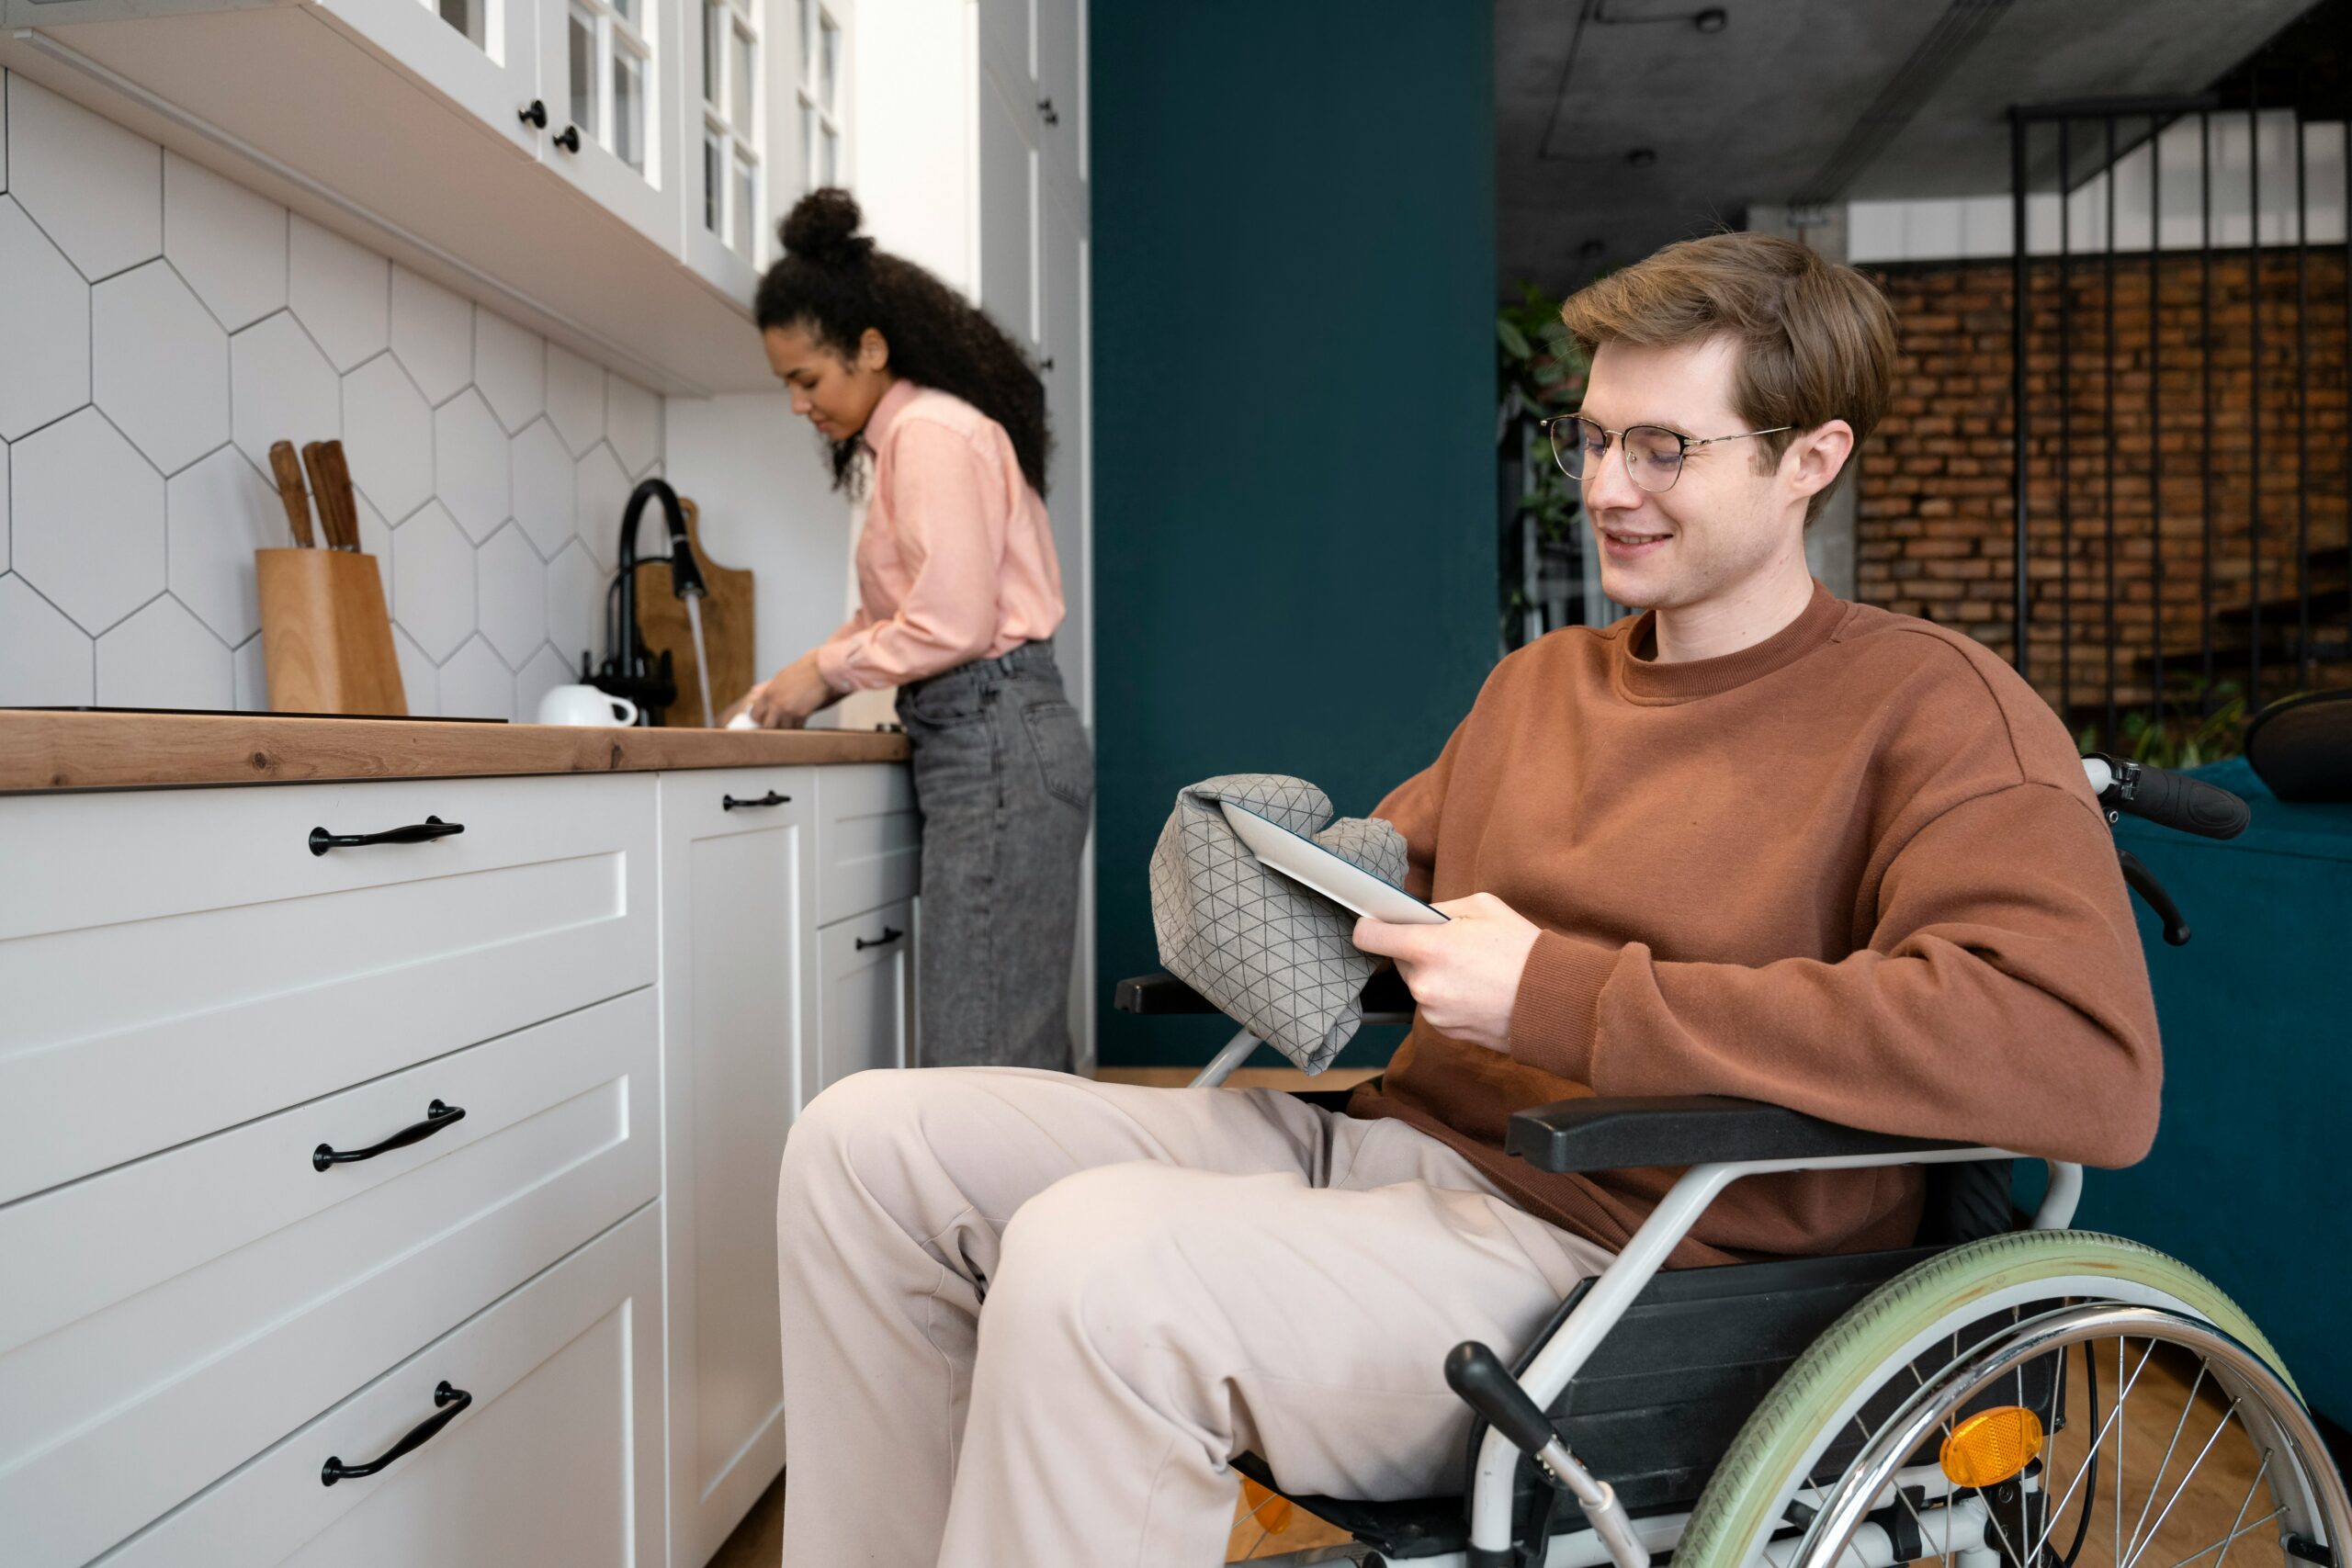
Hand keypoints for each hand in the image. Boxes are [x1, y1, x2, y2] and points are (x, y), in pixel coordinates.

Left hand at [734, 652, 836, 728]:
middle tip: (775, 724)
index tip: (763, 718)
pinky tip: (800, 721)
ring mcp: (789, 711)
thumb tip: (758, 694)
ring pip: (783, 730)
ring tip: (789, 723)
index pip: (755, 714)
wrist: (821, 671)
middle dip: (771, 727)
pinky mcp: (803, 715)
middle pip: (767, 726)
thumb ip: (769, 689)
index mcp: (768, 693)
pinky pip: (797, 727)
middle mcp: (776, 704)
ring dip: (785, 728)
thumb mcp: (780, 677)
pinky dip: (798, 726)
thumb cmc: (802, 670)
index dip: (759, 718)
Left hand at [1350, 892, 1541, 1053]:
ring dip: (1435, 975)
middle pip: (1399, 959)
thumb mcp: (1484, 907)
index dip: (1370, 926)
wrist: (1552, 1001)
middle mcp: (1423, 984)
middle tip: (1455, 946)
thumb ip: (1440, 909)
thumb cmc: (1522, 950)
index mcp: (1427, 948)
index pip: (1370, 937)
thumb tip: (1416, 915)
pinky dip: (1448, 997)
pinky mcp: (1445, 1030)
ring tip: (1473, 970)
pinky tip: (1477, 990)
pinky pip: (1434, 1005)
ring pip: (1418, 983)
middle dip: (1419, 950)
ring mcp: (1432, 1011)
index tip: (1375, 923)